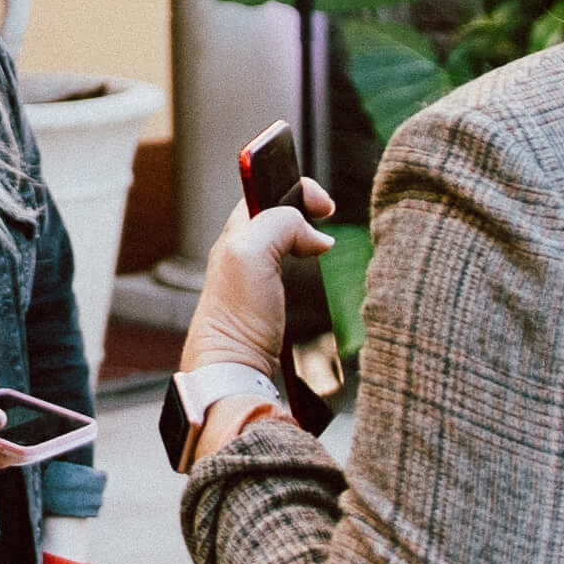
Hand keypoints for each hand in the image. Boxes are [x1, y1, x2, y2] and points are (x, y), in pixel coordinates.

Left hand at [178, 183, 336, 380]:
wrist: (234, 371)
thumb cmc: (235, 318)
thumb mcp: (251, 253)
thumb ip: (280, 225)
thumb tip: (314, 235)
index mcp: (237, 235)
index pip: (267, 194)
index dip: (298, 191)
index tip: (323, 205)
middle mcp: (246, 256)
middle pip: (283, 220)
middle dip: (309, 218)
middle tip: (328, 225)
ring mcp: (261, 284)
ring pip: (294, 250)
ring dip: (315, 248)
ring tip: (328, 253)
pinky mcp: (276, 309)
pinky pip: (301, 281)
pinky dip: (317, 276)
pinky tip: (324, 283)